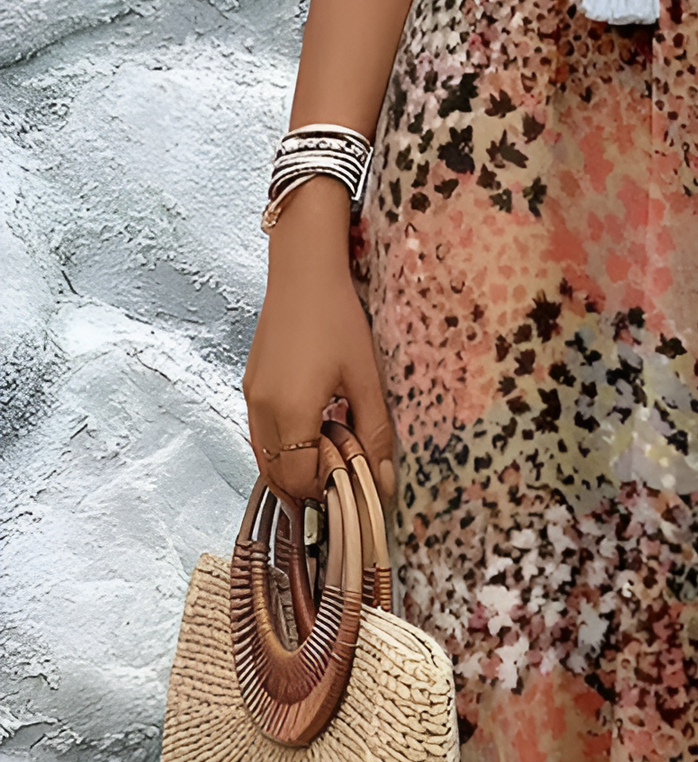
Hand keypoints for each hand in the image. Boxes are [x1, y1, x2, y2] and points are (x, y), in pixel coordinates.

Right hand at [242, 177, 395, 504]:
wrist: (304, 274)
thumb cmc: (337, 319)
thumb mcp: (366, 378)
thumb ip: (375, 431)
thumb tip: (382, 478)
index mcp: (289, 411)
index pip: (299, 478)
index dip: (327, 487)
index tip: (355, 477)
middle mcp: (261, 409)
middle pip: (277, 476)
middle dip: (311, 483)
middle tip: (346, 469)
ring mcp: (251, 397)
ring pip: (265, 458)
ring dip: (296, 466)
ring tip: (334, 448)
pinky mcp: (251, 386)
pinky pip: (261, 435)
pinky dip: (284, 447)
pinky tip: (315, 429)